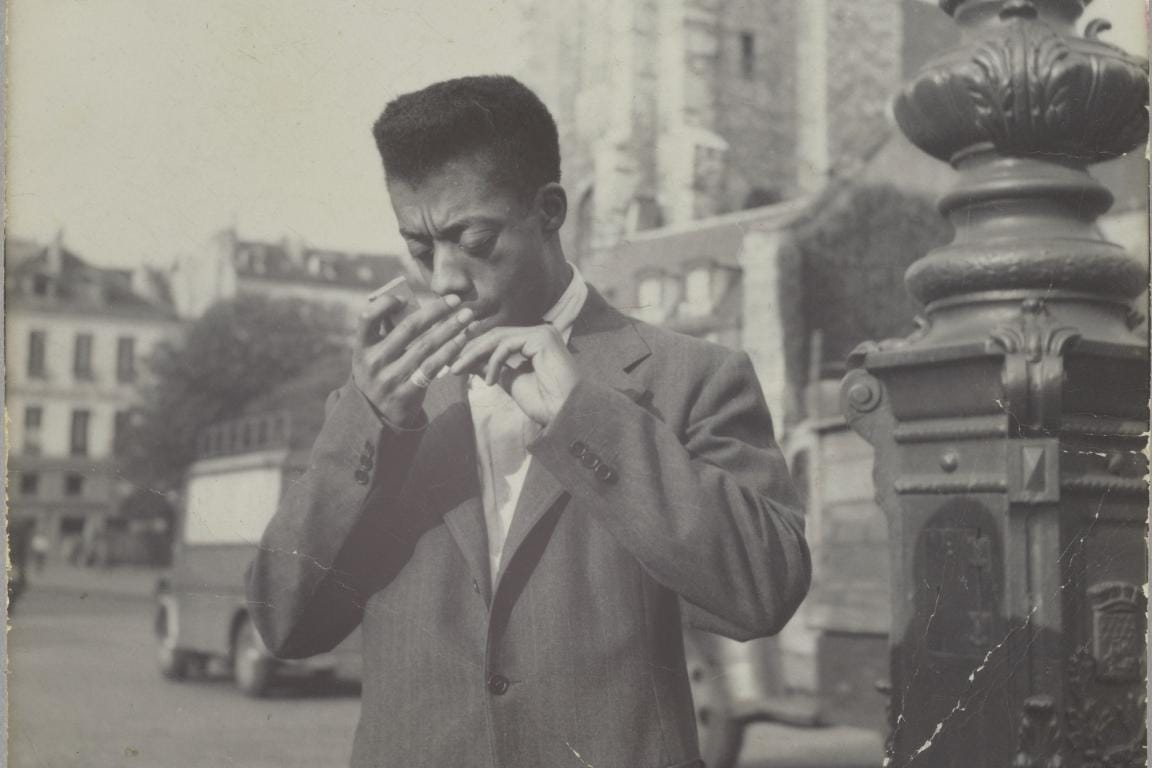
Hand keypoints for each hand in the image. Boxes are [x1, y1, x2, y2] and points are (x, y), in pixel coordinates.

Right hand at [353, 293, 473, 427]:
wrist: (376, 416)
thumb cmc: (380, 373)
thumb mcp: (373, 354)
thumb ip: (387, 331)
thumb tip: (411, 301)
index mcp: (362, 347)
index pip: (367, 318)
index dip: (385, 304)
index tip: (405, 296)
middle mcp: (373, 361)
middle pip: (407, 328)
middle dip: (435, 311)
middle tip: (456, 299)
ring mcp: (390, 378)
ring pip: (426, 347)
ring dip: (450, 329)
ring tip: (467, 317)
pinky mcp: (407, 392)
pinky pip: (433, 367)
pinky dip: (449, 350)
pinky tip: (462, 339)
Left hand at [450, 325, 578, 425]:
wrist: (564, 414)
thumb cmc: (544, 402)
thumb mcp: (509, 381)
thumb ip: (491, 368)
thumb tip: (469, 361)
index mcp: (534, 342)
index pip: (498, 340)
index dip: (474, 350)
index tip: (455, 364)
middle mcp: (539, 333)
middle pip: (495, 335)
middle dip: (470, 349)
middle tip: (451, 365)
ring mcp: (542, 333)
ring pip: (498, 338)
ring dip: (475, 354)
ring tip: (459, 370)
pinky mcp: (542, 338)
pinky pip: (507, 345)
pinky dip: (493, 362)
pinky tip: (489, 381)